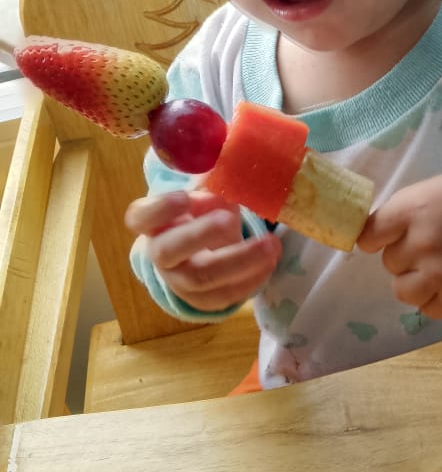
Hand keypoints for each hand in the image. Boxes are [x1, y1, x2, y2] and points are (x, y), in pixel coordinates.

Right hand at [125, 189, 281, 311]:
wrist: (207, 252)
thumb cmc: (204, 215)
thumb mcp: (206, 195)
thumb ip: (215, 185)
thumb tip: (232, 170)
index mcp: (154, 223)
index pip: (140, 217)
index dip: (158, 209)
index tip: (183, 198)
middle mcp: (160, 254)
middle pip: (169, 251)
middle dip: (201, 234)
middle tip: (229, 220)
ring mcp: (179, 281)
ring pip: (202, 278)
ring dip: (240, 260)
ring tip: (271, 244)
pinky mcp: (203, 300)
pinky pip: (225, 295)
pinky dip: (251, 279)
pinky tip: (270, 262)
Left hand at [357, 173, 441, 318]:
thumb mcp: (434, 190)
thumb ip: (400, 211)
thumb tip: (365, 235)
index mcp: (415, 209)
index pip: (370, 234)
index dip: (377, 237)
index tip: (386, 237)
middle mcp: (424, 243)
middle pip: (389, 262)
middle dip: (406, 255)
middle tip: (433, 244)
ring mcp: (441, 274)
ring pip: (403, 290)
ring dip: (416, 281)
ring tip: (440, 266)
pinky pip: (427, 308)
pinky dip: (437, 298)